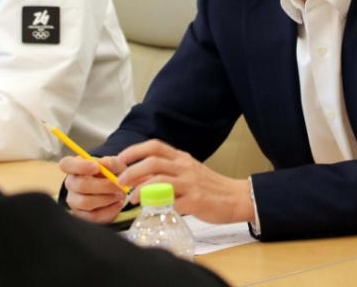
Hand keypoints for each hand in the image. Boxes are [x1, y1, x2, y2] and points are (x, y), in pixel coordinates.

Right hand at [60, 155, 128, 222]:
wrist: (115, 191)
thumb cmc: (111, 173)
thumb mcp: (114, 164)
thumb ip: (110, 163)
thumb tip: (105, 164)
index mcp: (74, 166)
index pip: (66, 164)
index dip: (80, 166)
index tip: (97, 167)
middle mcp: (70, 183)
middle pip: (80, 185)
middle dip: (103, 185)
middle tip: (118, 184)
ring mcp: (73, 201)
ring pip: (86, 202)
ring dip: (106, 198)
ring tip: (120, 194)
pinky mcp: (81, 215)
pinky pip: (93, 216)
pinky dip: (109, 210)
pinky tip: (118, 203)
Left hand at [118, 139, 254, 224]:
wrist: (235, 198)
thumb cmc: (209, 186)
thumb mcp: (187, 173)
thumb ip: (166, 173)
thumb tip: (139, 178)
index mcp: (182, 158)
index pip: (155, 146)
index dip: (135, 150)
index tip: (121, 159)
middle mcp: (185, 167)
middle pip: (153, 162)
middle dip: (132, 171)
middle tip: (121, 182)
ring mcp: (191, 183)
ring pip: (160, 180)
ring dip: (141, 189)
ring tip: (132, 198)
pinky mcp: (196, 200)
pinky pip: (172, 202)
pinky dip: (158, 205)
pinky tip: (152, 209)